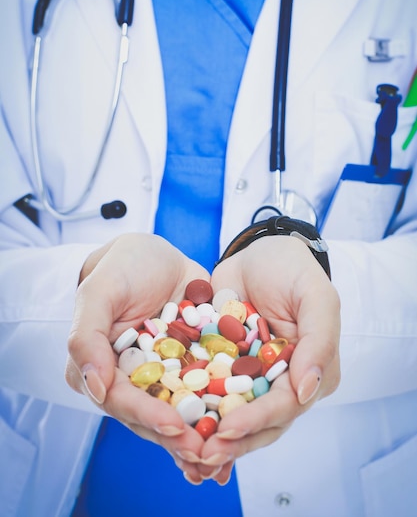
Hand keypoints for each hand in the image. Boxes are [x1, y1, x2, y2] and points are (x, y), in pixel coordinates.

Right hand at [65, 233, 212, 481]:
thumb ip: (86, 336)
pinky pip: (206, 391)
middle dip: (177, 436)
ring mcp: (164, 375)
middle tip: (205, 453)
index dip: (146, 415)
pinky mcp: (192, 366)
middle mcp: (132, 378)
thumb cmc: (122, 267)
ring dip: (199, 435)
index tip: (173, 425)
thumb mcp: (99, 291)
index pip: (120, 399)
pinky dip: (220, 411)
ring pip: (180, 410)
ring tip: (223, 457)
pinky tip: (240, 430)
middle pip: (152, 414)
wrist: (159, 254)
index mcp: (100, 367)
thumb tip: (94, 387)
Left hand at [194, 235, 340, 484]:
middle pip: (257, 421)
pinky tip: (169, 425)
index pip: (285, 406)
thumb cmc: (293, 270)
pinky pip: (207, 390)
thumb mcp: (316, 297)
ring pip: (231, 413)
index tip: (227, 429)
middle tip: (199, 454)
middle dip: (230, 441)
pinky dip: (192, 409)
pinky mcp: (222, 364)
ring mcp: (250, 375)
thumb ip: (319, 341)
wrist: (258, 250)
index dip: (257, 421)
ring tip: (181, 452)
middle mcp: (281, 381)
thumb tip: (308, 390)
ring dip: (208, 434)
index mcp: (310, 371)